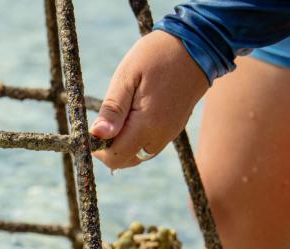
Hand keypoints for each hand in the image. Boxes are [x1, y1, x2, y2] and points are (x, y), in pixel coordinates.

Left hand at [91, 31, 209, 170]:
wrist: (199, 42)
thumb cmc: (158, 55)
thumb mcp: (127, 77)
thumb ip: (112, 109)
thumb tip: (97, 135)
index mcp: (147, 126)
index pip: (115, 158)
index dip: (99, 149)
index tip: (94, 128)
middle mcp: (161, 136)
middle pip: (125, 160)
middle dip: (110, 147)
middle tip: (108, 118)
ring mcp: (170, 133)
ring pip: (137, 154)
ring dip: (123, 142)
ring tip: (122, 112)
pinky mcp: (174, 128)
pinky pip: (149, 144)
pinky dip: (136, 137)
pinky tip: (134, 113)